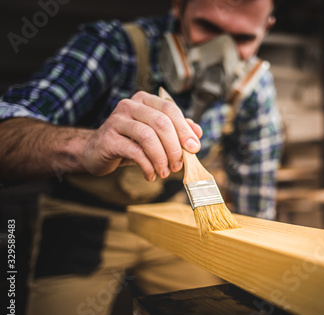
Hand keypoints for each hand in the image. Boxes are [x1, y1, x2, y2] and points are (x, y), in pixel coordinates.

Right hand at [81, 91, 201, 180]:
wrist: (96, 152)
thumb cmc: (130, 142)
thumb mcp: (155, 135)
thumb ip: (176, 131)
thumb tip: (198, 133)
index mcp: (144, 101)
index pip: (170, 109)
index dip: (185, 130)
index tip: (194, 148)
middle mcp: (130, 105)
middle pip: (161, 123)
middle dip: (175, 147)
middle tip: (178, 164)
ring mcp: (117, 121)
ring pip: (149, 137)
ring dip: (162, 158)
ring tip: (164, 171)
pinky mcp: (109, 139)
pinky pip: (135, 152)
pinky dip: (148, 166)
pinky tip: (150, 175)